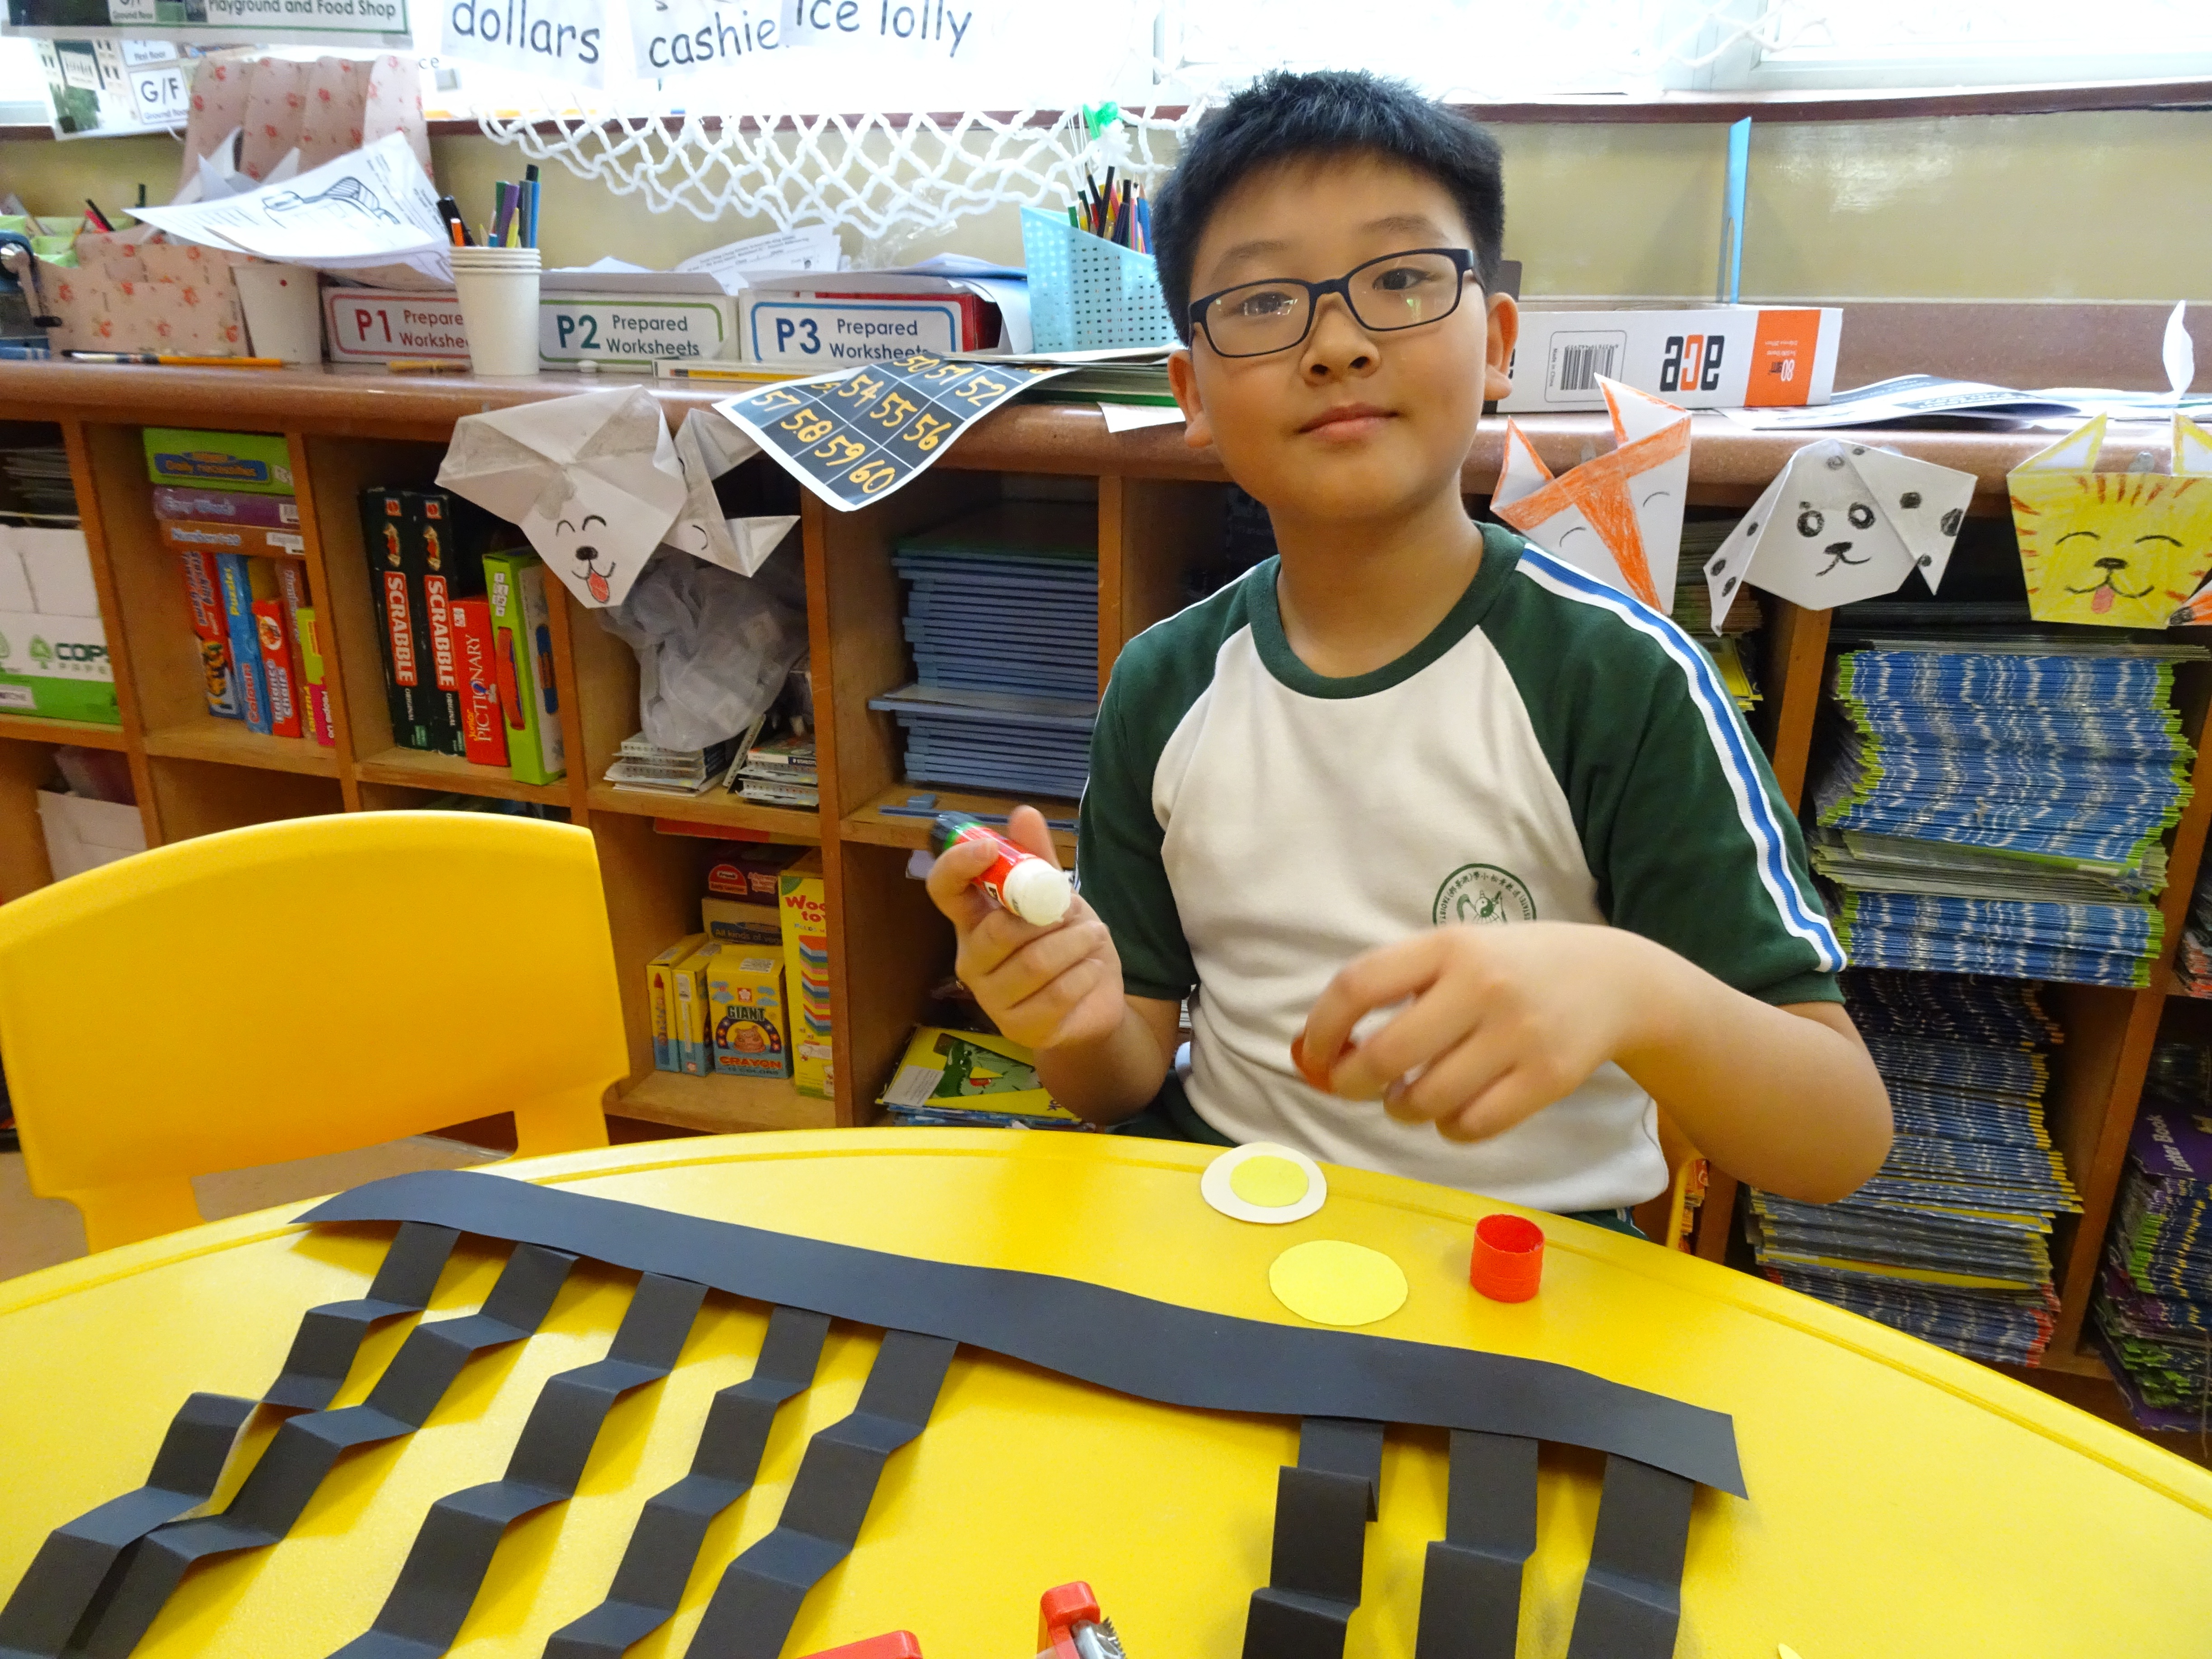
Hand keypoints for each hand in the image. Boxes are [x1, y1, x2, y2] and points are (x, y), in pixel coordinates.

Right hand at [924, 805, 1126, 1052]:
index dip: (959, 865)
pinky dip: (1084, 974)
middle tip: (1074, 911)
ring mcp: (992, 999)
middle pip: (996, 932)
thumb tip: (1023, 812)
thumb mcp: (1057, 897)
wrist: (1093, 1003)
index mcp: (972, 920)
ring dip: (1075, 944)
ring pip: (1033, 964)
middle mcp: (971, 959)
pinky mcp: (1020, 1028)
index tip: (992, 847)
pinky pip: (1056, 994)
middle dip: (1047, 918)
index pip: (943, 889)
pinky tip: (1093, 967)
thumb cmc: (1065, 944)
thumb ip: (1039, 859)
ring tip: (1094, 935)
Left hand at [1296, 923, 1660, 1143]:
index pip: (1359, 984)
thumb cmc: (1513, 968)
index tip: (1312, 1054)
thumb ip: (1394, 988)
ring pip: (1427, 1100)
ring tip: (1409, 1096)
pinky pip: (1471, 1127)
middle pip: (1387, 1054)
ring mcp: (1519, 1034)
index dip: (1322, 1028)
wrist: (1614, 979)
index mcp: (1449, 946)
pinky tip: (1453, 1111)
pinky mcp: (1548, 1079)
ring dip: (1402, 1109)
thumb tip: (1316, 1051)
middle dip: (1352, 1083)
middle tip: (1353, 1086)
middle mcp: (1482, 986)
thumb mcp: (1457, 952)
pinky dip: (1448, 1129)